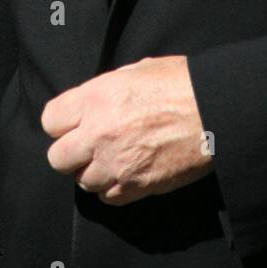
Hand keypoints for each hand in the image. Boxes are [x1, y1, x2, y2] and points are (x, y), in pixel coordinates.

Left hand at [41, 55, 213, 204]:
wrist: (215, 110)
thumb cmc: (183, 84)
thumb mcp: (139, 70)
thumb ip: (109, 88)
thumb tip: (96, 101)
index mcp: (97, 97)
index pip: (50, 120)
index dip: (62, 122)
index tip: (73, 123)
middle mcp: (99, 132)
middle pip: (58, 158)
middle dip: (71, 152)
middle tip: (89, 145)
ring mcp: (116, 163)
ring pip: (82, 181)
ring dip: (93, 171)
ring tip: (113, 158)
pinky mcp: (136, 186)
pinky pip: (108, 198)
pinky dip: (114, 188)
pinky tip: (127, 172)